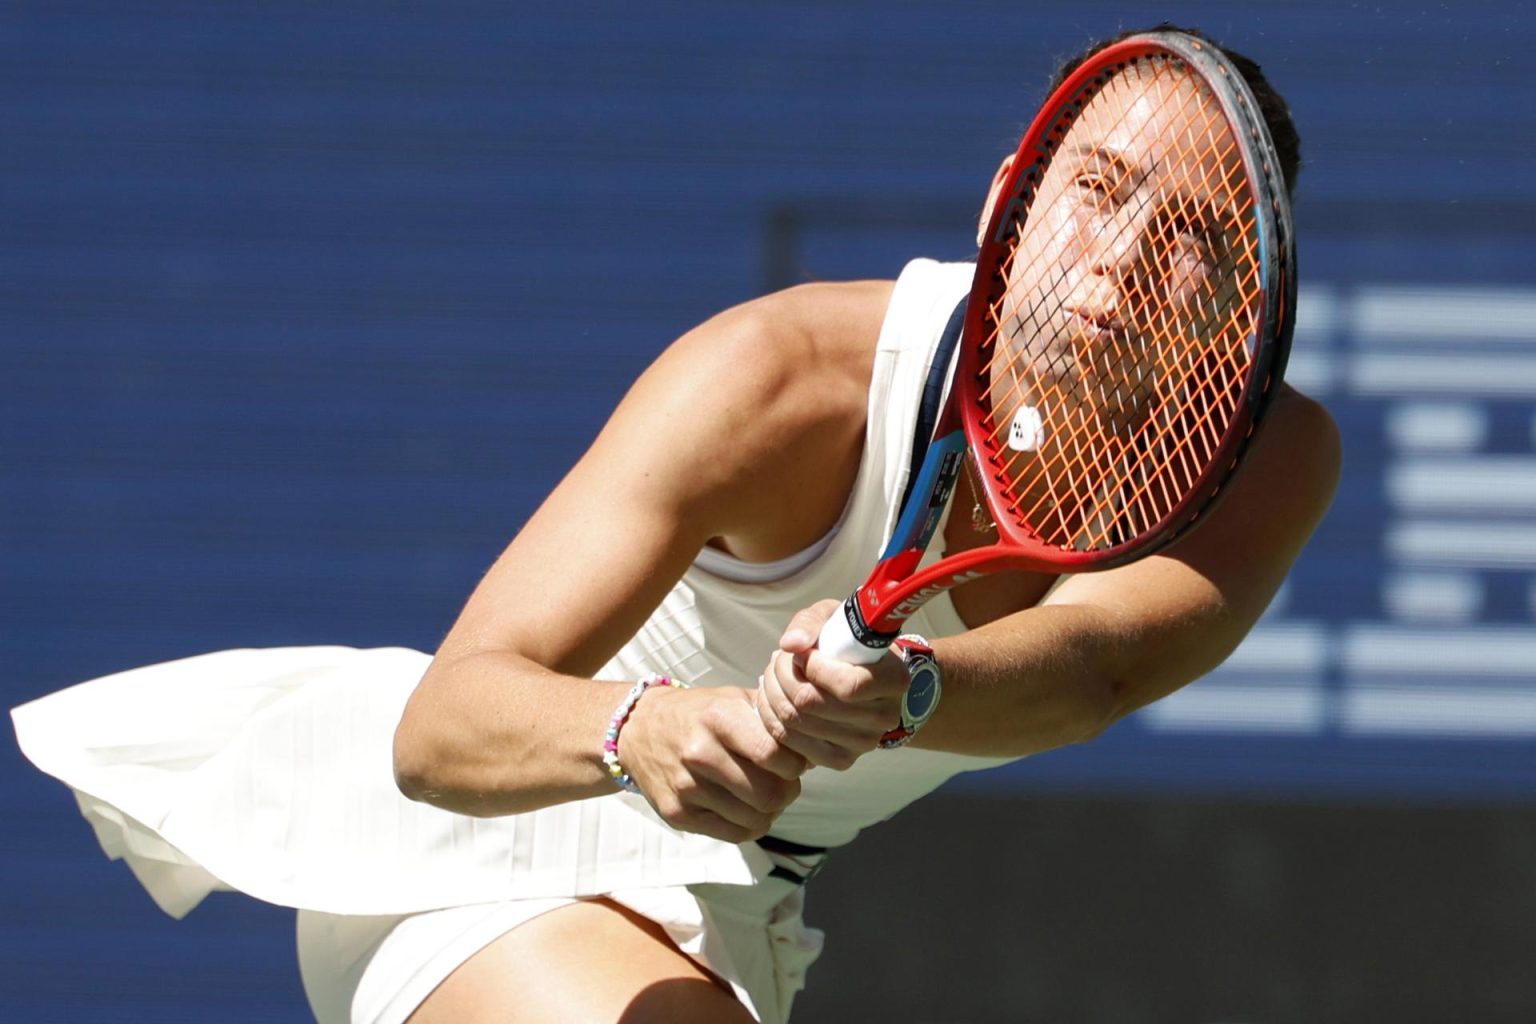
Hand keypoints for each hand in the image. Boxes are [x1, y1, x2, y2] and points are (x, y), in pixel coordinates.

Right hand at [619, 684, 807, 842]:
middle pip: (769, 794)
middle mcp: (700, 753)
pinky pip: (735, 834)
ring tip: (764, 795)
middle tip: (784, 784)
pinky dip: (750, 825)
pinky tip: (745, 808)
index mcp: (719, 718)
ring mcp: (686, 787)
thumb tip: (816, 748)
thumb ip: (773, 719)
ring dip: (770, 811)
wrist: (639, 729)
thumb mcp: (733, 700)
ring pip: (755, 818)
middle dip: (787, 792)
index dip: (794, 764)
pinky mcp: (677, 814)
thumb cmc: (700, 714)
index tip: (792, 762)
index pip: (776, 755)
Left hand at [754, 600, 909, 769]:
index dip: (814, 667)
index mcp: (894, 680)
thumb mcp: (834, 618)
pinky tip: (773, 699)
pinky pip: (792, 743)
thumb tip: (791, 644)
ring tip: (772, 676)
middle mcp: (884, 716)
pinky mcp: (840, 760)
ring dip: (772, 694)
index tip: (803, 652)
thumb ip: (811, 623)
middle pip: (813, 704)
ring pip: (797, 722)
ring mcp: (863, 743)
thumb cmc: (847, 641)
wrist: (862, 676)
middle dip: (783, 676)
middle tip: (777, 660)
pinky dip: (772, 718)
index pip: (849, 685)